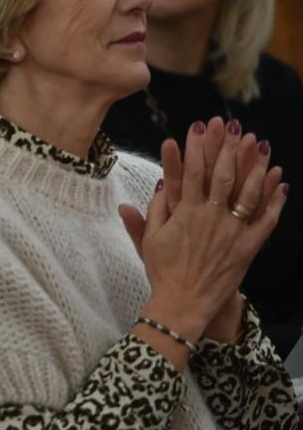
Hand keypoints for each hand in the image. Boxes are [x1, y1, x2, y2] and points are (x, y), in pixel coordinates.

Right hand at [119, 117, 285, 340]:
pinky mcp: (247, 246)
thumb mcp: (150, 239)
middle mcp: (211, 217)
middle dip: (228, 148)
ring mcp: (232, 231)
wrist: (183, 302)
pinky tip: (280, 183)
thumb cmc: (163, 271)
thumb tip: (159, 186)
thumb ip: (152, 211)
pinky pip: (266, 220)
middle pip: (223, 176)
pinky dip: (275, 201)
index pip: (191, 172)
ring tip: (261, 146)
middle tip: (234, 127)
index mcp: (185, 213)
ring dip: (256, 167)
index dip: (195, 148)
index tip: (198, 127)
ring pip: (248, 193)